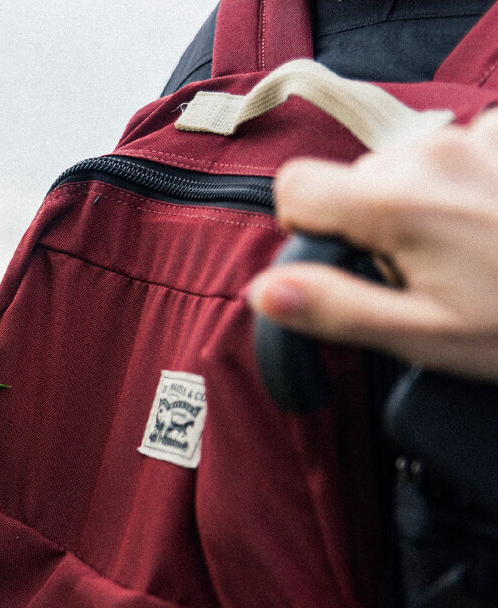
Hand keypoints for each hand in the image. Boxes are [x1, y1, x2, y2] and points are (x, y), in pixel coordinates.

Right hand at [247, 108, 497, 381]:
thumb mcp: (423, 336)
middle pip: (354, 180)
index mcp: (395, 203)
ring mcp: (479, 139)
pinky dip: (465, 182)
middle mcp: (431, 153)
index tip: (347, 264)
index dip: (308, 231)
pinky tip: (491, 221)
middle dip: (372, 223)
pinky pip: (460, 150)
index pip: (295, 188)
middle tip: (422, 273)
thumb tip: (264, 292)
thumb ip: (335, 309)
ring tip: (466, 250)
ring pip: (405, 167)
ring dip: (421, 204)